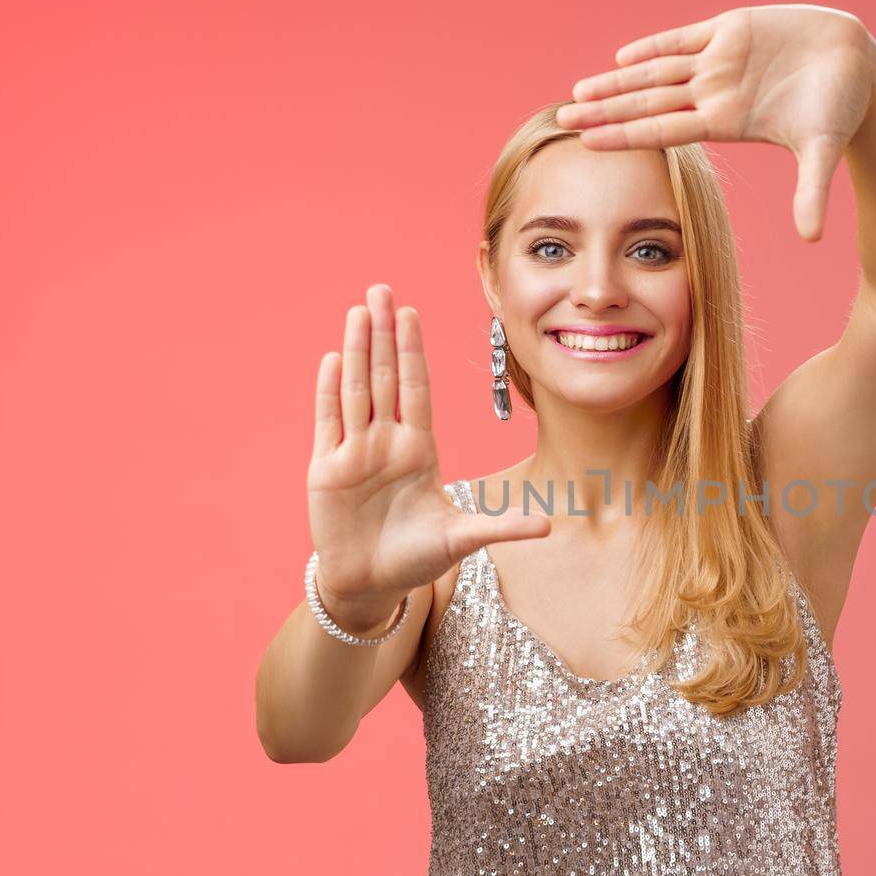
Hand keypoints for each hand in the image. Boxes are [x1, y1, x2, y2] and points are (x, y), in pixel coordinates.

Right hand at [306, 284, 548, 628]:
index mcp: (419, 450)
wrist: (371, 585)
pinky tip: (333, 358)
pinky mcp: (327, 470)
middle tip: (381, 290)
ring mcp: (355, 453)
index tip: (412, 314)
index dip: (413, 351)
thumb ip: (500, 527)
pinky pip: (328, 422)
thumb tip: (549, 525)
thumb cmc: (415, 559)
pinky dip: (329, 391)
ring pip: (356, 391)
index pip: (416, 389)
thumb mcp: (462, 540)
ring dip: (356, 350)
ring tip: (357, 311)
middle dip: (383, 334)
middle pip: (385, 377)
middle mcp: (386, 442)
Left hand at [555, 4, 875, 242]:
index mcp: (727, 121)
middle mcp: (715, 92)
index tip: (588, 142)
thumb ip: (811, 191)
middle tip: (562, 118)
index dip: (625, 133)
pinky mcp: (732, 29)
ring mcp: (720, 60)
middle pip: (648, 102)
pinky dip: (653, 46)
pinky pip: (683, 38)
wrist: (859, 66)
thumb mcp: (822, 150)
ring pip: (657, 71)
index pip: (663, 128)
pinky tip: (622, 57)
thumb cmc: (842, 109)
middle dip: (605, 110)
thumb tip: (812, 239)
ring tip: (579, 92)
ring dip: (617, 81)